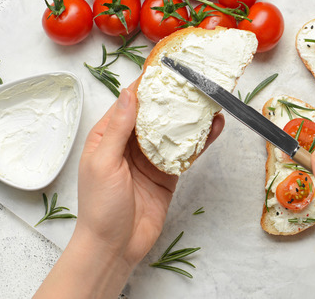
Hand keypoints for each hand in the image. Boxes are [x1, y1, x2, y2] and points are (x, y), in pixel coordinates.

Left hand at [34, 80, 223, 297]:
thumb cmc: (100, 207)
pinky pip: (186, 152)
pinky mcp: (169, 173)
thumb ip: (119, 128)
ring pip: (174, 129)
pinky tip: (214, 127)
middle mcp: (130, 143)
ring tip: (211, 97)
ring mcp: (151, 158)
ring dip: (191, 115)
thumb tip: (130, 93)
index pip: (130, 102)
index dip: (147, 84)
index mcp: (108, 136)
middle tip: (195, 77)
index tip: (166, 67)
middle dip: (173, 96)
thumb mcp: (104, 163)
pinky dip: (201, 140)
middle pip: (155, 112)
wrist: (114, 247)